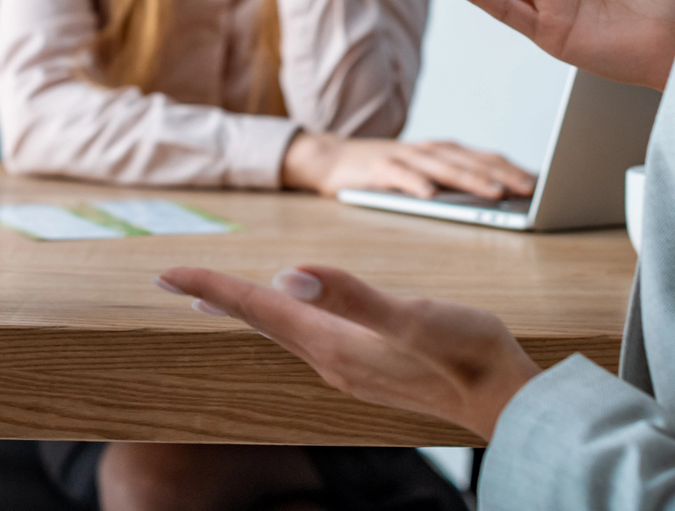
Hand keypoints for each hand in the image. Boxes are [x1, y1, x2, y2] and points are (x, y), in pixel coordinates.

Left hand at [156, 264, 539, 440]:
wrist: (510, 401)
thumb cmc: (468, 354)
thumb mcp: (413, 315)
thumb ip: (352, 296)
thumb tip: (290, 277)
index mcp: (334, 342)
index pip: (258, 308)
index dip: (211, 286)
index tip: (164, 273)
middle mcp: (333, 359)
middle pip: (259, 321)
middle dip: (215, 297)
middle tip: (170, 280)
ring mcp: (350, 368)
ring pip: (281, 331)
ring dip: (245, 310)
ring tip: (213, 298)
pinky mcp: (370, 369)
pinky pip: (307, 340)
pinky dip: (281, 321)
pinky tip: (288, 318)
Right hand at [280, 130, 533, 200]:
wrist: (327, 158)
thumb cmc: (383, 173)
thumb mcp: (423, 178)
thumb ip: (454, 186)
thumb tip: (499, 202)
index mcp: (443, 152)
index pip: (486, 158)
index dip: (514, 169)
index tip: (543, 185)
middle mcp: (428, 150)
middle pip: (471, 161)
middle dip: (503, 175)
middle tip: (530, 191)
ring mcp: (402, 157)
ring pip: (443, 167)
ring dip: (470, 180)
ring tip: (494, 195)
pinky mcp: (375, 168)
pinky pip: (398, 176)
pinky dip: (415, 184)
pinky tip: (431, 196)